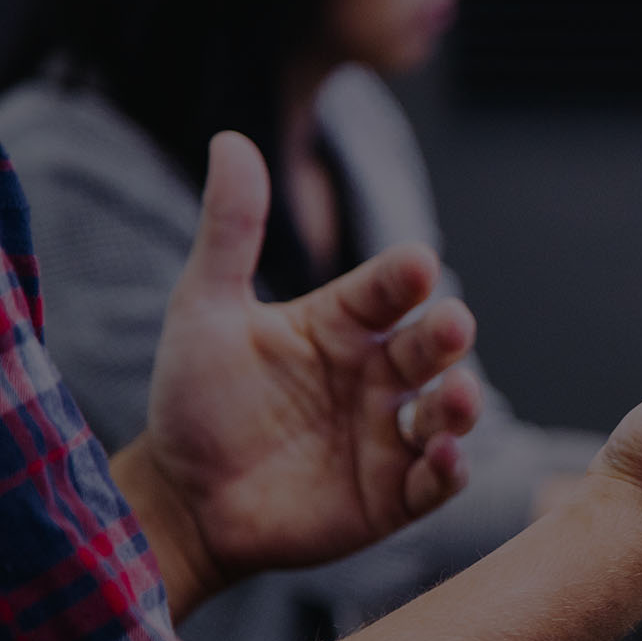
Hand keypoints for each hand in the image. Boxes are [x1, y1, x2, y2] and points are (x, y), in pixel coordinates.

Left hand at [115, 133, 482, 616]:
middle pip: (428, 348)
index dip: (403, 277)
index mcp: (342, 325)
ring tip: (457, 396)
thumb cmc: (194, 401)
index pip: (386, 290)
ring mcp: (389, 436)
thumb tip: (231, 139)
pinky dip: (448, 470)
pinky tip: (442, 456)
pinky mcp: (392, 496)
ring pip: (446, 412)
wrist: (180, 500)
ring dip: (461, 404)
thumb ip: (230, 231)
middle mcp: (376, 375)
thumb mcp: (204, 309)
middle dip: (446, 336)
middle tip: (452, 324)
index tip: (415, 264)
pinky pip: (435, 481)